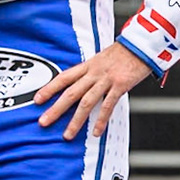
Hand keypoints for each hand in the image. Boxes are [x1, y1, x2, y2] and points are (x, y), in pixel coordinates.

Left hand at [33, 44, 152, 139]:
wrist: (143, 44)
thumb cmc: (125, 52)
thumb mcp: (103, 58)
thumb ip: (92, 71)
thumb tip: (82, 83)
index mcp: (88, 65)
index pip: (63, 77)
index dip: (49, 88)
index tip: (37, 100)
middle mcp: (94, 73)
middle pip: (70, 93)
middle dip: (55, 109)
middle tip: (43, 122)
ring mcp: (106, 79)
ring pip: (86, 102)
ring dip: (76, 120)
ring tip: (67, 135)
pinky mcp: (120, 85)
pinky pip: (108, 105)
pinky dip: (101, 120)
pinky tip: (96, 132)